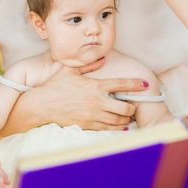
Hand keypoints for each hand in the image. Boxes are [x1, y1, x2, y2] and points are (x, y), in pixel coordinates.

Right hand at [26, 66, 147, 129]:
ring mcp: (93, 115)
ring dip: (126, 118)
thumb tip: (101, 59)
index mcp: (95, 85)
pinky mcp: (88, 125)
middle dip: (132, 107)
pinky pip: (108, 128)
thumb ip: (88, 65)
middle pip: (125, 107)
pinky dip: (118, 127)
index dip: (135, 84)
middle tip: (134, 105)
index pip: (121, 84)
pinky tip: (122, 126)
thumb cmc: (55, 86)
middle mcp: (97, 101)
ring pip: (118, 120)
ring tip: (129, 116)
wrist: (42, 106)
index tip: (145, 84)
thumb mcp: (70, 70)